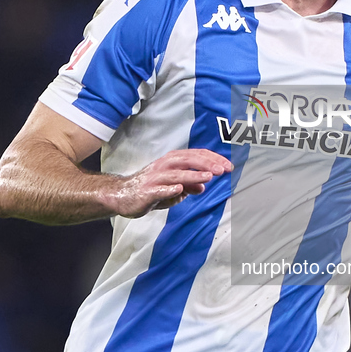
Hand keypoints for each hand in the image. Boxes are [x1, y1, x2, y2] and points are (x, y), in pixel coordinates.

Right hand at [107, 149, 231, 217]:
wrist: (121, 195)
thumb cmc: (149, 188)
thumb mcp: (173, 188)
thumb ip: (189, 185)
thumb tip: (203, 187)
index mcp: (172, 162)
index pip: (196, 155)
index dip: (213, 159)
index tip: (228, 166)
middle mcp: (164, 166)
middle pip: (188, 160)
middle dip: (206, 164)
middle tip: (223, 170)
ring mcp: (155, 178)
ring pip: (176, 174)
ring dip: (193, 175)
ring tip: (208, 176)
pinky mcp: (147, 192)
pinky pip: (159, 190)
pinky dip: (170, 189)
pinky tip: (180, 189)